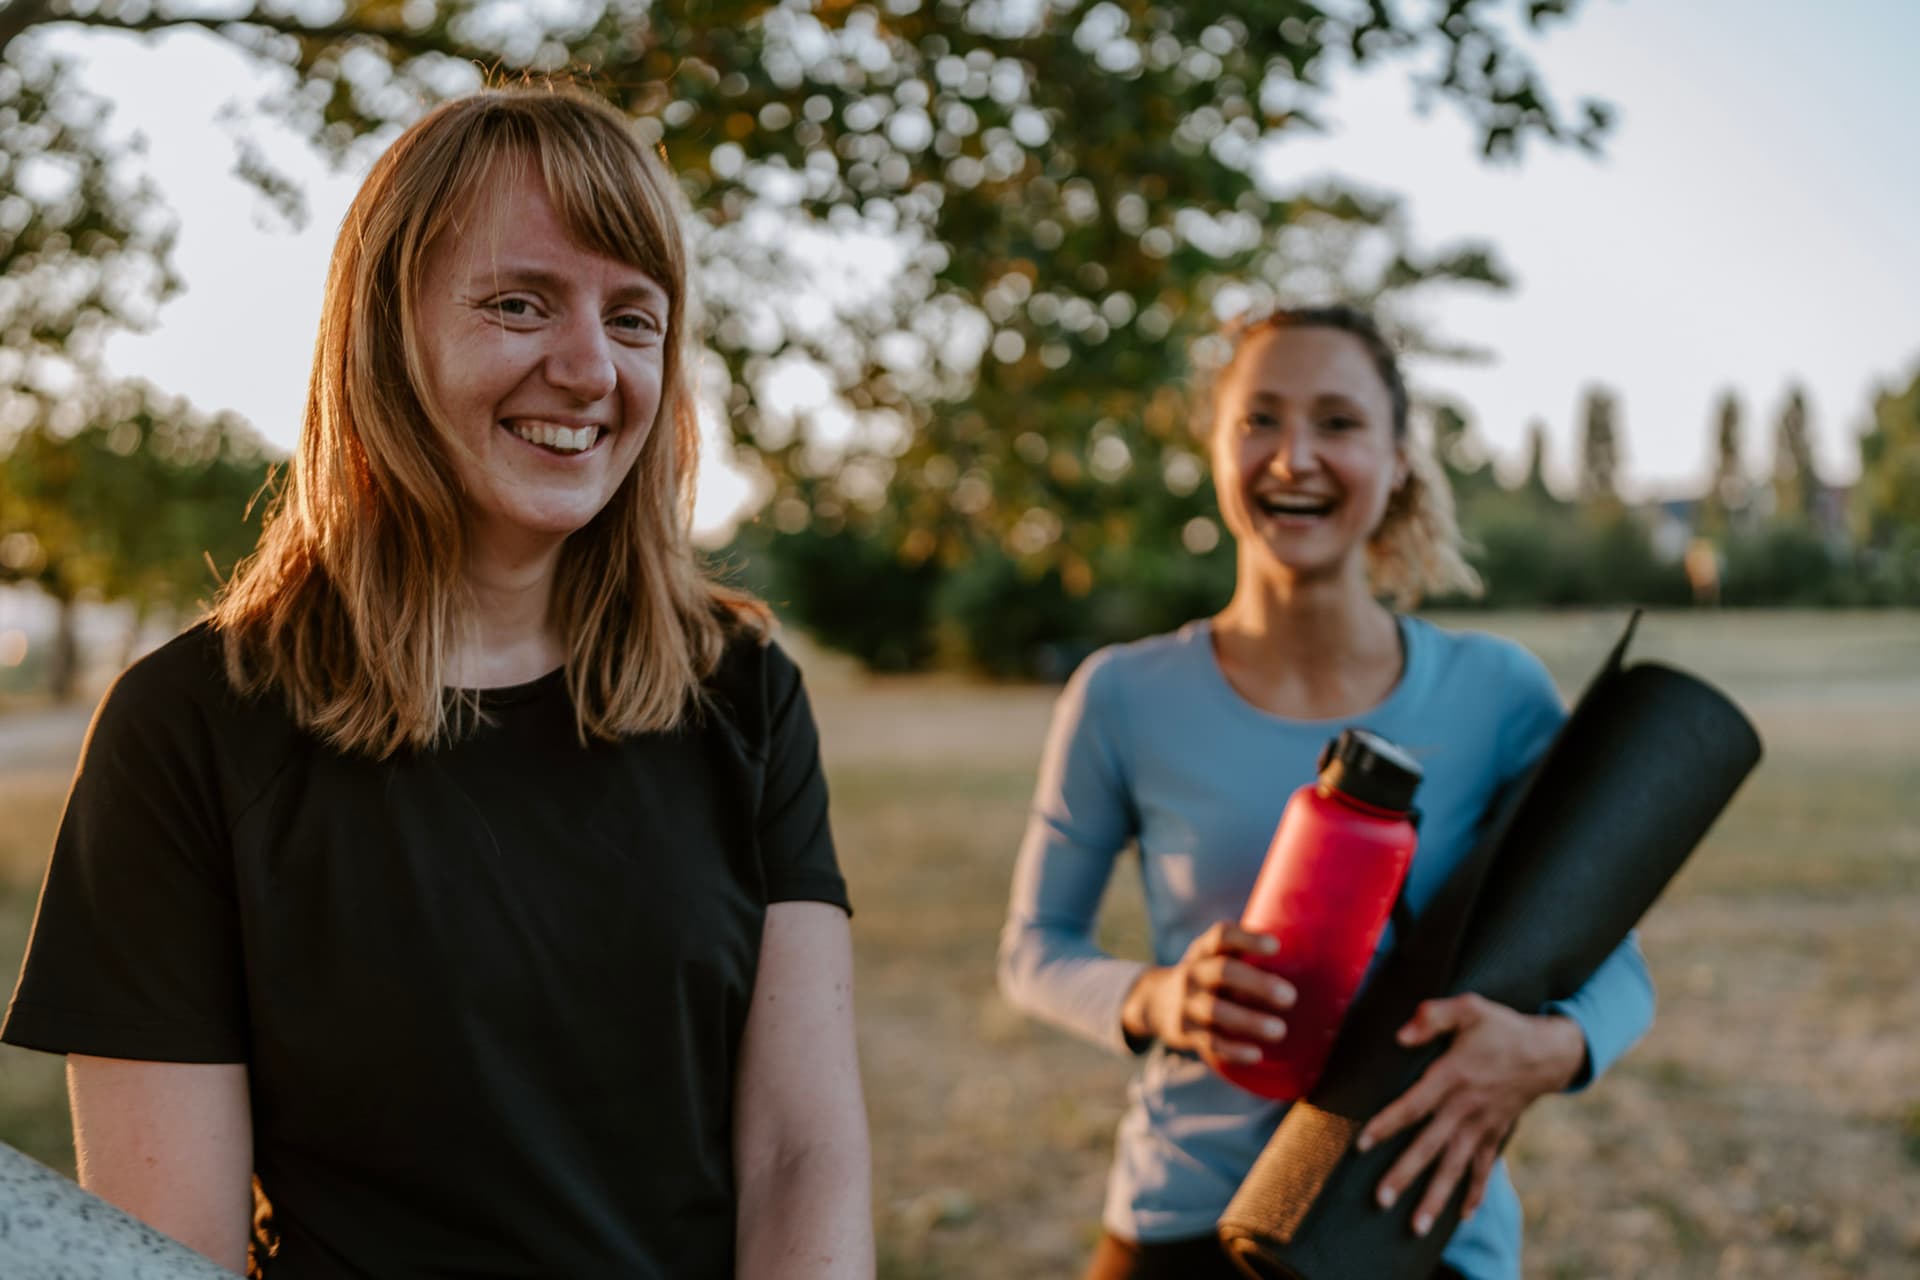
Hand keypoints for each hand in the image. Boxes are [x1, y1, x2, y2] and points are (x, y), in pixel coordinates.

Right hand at [1120, 921, 1295, 1068]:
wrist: (1153, 1000)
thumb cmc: (1205, 975)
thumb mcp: (1214, 956)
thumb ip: (1246, 954)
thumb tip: (1311, 954)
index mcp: (1204, 950)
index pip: (1222, 936)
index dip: (1247, 938)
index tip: (1276, 946)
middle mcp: (1193, 973)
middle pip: (1222, 972)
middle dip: (1256, 983)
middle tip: (1290, 996)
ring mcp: (1187, 1003)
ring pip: (1216, 1010)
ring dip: (1249, 1021)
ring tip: (1279, 1030)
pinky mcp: (1185, 1033)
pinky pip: (1210, 1042)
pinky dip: (1233, 1050)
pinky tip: (1256, 1054)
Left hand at [1356, 995, 1586, 1236]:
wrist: (1549, 1052)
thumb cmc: (1502, 1027)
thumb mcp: (1469, 1007)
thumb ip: (1433, 1016)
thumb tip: (1401, 1035)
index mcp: (1453, 1077)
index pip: (1414, 1105)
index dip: (1387, 1124)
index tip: (1361, 1144)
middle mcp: (1466, 1108)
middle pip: (1429, 1146)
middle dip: (1405, 1175)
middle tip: (1380, 1200)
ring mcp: (1483, 1126)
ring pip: (1454, 1167)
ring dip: (1436, 1198)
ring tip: (1416, 1227)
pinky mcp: (1496, 1134)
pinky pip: (1484, 1169)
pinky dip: (1475, 1193)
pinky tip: (1462, 1216)